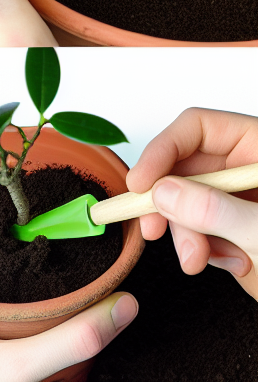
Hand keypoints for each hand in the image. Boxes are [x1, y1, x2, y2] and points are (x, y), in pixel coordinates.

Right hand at [126, 107, 257, 300]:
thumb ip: (219, 212)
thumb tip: (166, 194)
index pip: (198, 128)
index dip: (163, 150)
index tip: (143, 184)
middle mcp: (250, 170)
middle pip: (185, 166)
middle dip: (169, 201)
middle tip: (153, 227)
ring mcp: (244, 201)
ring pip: (187, 201)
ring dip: (184, 233)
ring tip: (198, 261)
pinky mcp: (240, 232)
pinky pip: (202, 230)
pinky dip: (203, 249)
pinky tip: (228, 263)